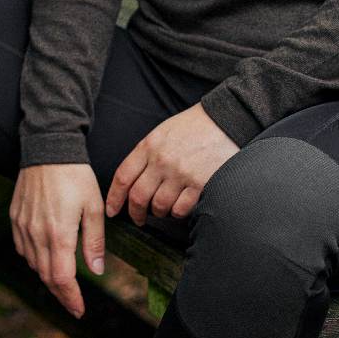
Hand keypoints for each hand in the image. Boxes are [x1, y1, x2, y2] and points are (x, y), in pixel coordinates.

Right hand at [10, 163, 104, 318]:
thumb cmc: (75, 175)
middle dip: (62, 294)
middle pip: (46, 276)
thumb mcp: (94, 206)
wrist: (48, 148)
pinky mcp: (15, 218)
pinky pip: (23, 249)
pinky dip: (35, 259)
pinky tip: (46, 258)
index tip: (80, 310)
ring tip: (64, 283)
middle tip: (74, 304)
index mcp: (59, 234)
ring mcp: (23, 227)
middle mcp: (37, 235)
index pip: (62, 278)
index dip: (71, 298)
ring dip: (49, 277)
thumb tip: (96, 270)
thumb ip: (94, 241)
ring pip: (34, 264)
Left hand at [105, 102, 238, 226]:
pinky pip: (180, 209)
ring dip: (159, 212)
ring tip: (163, 209)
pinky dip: (177, 212)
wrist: (226, 118)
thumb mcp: (163, 131)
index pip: (123, 177)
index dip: (114, 198)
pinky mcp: (200, 183)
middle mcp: (162, 160)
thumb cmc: (194, 126)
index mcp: (149, 145)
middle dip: (135, 213)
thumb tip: (132, 181)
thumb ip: (147, 153)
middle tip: (138, 219)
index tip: (112, 210)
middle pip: (138, 197)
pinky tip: (180, 206)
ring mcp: (181, 173)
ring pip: (159, 206)